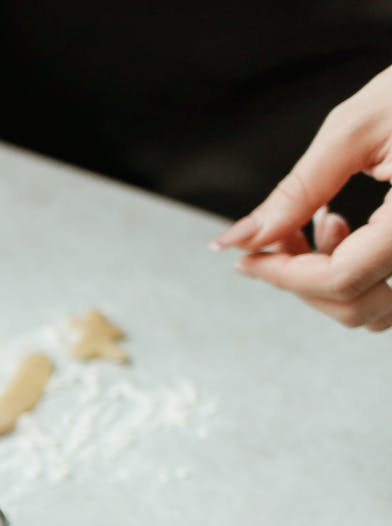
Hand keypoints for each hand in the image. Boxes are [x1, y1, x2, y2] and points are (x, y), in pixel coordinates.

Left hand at [214, 66, 391, 330]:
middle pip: (356, 305)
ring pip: (377, 307)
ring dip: (329, 280)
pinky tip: (342, 226)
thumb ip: (296, 193)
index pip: (341, 280)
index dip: (282, 275)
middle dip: (301, 279)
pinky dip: (357, 272)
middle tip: (278, 234)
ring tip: (323, 221)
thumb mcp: (354, 127)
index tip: (246, 258)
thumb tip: (238, 240)